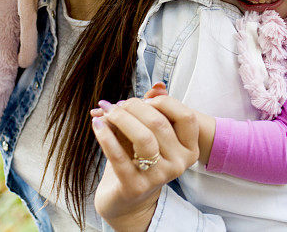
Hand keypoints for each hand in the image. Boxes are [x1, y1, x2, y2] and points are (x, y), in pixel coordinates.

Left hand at [91, 95, 199, 231]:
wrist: (126, 199)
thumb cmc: (141, 159)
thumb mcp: (152, 133)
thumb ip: (157, 109)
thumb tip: (157, 86)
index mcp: (189, 148)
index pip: (185, 116)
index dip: (162, 102)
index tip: (142, 101)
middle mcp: (179, 164)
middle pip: (159, 123)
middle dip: (134, 107)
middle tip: (117, 105)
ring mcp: (159, 177)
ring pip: (143, 138)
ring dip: (121, 118)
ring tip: (107, 112)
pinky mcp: (134, 186)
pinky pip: (119, 156)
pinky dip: (105, 136)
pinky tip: (96, 123)